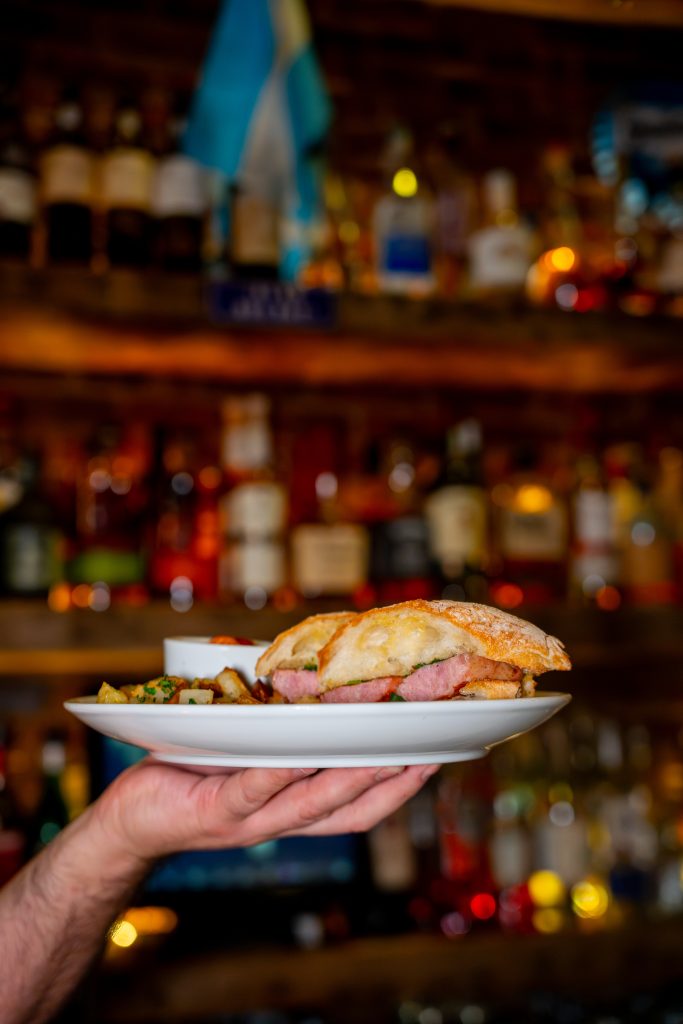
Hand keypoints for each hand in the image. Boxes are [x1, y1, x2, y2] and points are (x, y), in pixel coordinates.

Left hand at [93, 760, 439, 864]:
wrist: (127, 822)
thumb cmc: (189, 779)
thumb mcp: (244, 756)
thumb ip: (279, 736)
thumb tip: (314, 687)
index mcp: (290, 809)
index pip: (357, 806)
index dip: (398, 787)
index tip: (436, 756)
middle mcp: (278, 822)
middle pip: (348, 809)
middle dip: (392, 782)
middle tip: (431, 752)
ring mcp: (248, 821)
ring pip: (310, 804)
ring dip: (350, 780)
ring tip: (385, 753)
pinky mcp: (212, 811)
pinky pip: (250, 792)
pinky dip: (276, 774)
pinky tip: (296, 752)